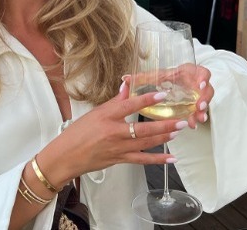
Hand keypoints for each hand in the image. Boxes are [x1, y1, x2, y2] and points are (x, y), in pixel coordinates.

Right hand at [41, 83, 188, 182]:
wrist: (66, 156)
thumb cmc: (78, 133)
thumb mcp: (95, 112)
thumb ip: (114, 101)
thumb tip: (127, 86)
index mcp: (107, 116)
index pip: (130, 105)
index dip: (147, 100)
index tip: (162, 95)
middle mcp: (114, 132)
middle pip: (143, 128)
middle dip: (164, 125)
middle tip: (181, 120)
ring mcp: (118, 147)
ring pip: (146, 143)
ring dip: (164, 138)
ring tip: (178, 132)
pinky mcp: (120, 159)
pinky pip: (142, 160)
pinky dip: (158, 159)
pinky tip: (170, 158)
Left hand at [124, 64, 212, 128]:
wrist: (175, 81)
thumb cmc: (166, 77)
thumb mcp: (155, 76)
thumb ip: (142, 77)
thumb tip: (124, 79)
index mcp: (187, 72)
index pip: (201, 72)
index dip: (203, 78)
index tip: (200, 84)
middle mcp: (195, 83)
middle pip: (206, 89)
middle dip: (204, 98)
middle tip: (199, 106)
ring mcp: (197, 94)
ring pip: (204, 102)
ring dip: (202, 111)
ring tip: (198, 118)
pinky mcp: (196, 105)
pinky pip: (199, 112)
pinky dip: (196, 117)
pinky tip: (193, 124)